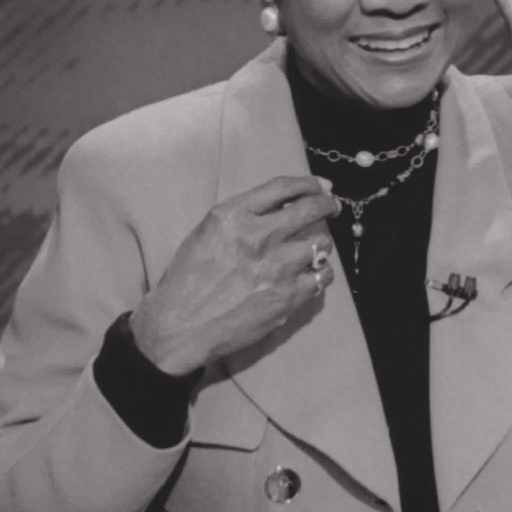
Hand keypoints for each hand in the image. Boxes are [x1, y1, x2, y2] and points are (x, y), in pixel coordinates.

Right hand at [130, 176, 339, 376]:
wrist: (180, 327)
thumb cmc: (187, 281)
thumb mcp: (206, 234)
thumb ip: (241, 218)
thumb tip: (281, 208)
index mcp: (232, 215)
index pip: (283, 187)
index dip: (308, 183)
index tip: (320, 186)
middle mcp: (258, 236)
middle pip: (310, 209)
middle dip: (327, 205)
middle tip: (331, 207)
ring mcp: (277, 267)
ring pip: (321, 244)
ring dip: (320, 246)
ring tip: (312, 252)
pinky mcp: (289, 296)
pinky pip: (322, 276)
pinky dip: (319, 274)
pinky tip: (311, 276)